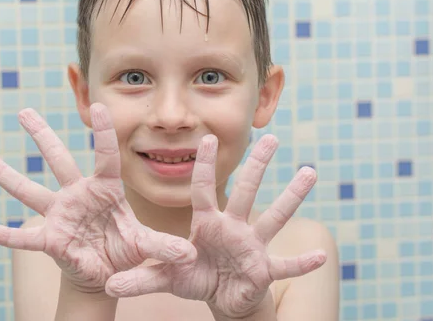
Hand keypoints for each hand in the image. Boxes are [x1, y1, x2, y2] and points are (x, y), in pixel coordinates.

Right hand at [0, 103, 196, 292]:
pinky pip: (25, 236)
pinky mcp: (50, 238)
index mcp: (106, 189)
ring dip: (6, 175)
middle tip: (23, 111)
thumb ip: (163, 246)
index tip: (100, 105)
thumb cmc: (124, 249)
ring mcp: (60, 214)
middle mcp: (79, 194)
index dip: (103, 133)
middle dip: (42, 136)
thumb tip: (189, 254)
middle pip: (58, 160)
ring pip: (30, 190)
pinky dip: (6, 235)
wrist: (106, 272)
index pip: (105, 156)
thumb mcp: (145, 246)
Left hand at [105, 134, 325, 317]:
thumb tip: (109, 285)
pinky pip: (285, 266)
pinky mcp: (264, 269)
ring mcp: (251, 246)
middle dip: (257, 166)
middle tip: (272, 137)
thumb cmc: (194, 276)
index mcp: (206, 223)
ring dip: (291, 197)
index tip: (207, 138)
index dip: (205, 167)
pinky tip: (323, 256)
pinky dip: (302, 263)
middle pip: (246, 192)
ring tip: (309, 172)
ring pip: (273, 217)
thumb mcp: (167, 277)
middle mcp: (232, 227)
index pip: (204, 190)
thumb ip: (141, 278)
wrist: (220, 295)